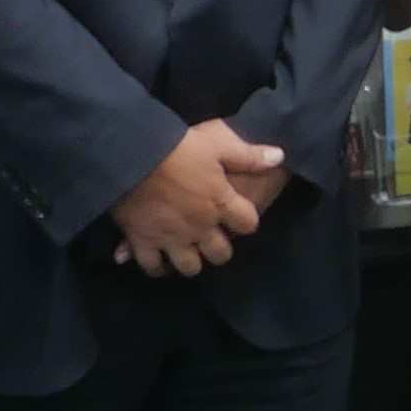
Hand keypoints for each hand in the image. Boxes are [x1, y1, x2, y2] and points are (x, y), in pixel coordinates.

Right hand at [109, 120, 279, 277]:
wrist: (131, 153)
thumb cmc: (178, 145)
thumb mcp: (218, 143)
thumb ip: (248, 156)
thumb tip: (280, 157)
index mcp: (220, 203)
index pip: (248, 224)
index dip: (245, 221)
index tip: (239, 216)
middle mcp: (200, 227)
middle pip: (220, 254)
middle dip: (219, 248)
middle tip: (212, 239)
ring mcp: (171, 238)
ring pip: (189, 267)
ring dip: (190, 260)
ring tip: (186, 250)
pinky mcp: (143, 241)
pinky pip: (152, 266)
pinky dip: (155, 265)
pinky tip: (158, 258)